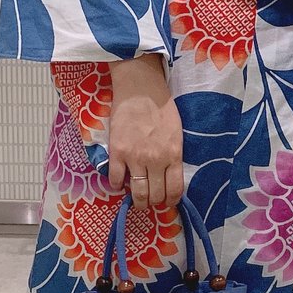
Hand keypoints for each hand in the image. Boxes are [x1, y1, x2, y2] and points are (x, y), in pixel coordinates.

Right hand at [107, 56, 183, 207]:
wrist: (141, 90)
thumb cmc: (162, 108)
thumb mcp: (177, 134)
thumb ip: (173, 156)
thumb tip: (168, 175)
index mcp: (173, 155)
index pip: (175, 190)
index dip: (170, 201)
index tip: (166, 202)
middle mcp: (155, 160)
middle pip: (155, 195)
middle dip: (153, 202)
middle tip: (150, 199)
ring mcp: (135, 158)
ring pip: (137, 193)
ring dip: (137, 200)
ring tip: (135, 198)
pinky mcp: (117, 152)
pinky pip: (115, 179)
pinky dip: (116, 185)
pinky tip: (119, 182)